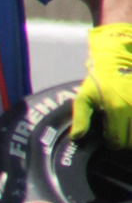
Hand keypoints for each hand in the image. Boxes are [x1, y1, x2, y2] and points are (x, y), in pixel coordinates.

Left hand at [72, 23, 131, 147]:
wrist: (119, 61)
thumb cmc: (99, 81)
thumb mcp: (84, 97)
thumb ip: (80, 118)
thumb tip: (76, 137)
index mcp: (117, 110)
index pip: (117, 141)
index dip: (111, 141)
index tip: (107, 134)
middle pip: (131, 141)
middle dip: (123, 139)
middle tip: (117, 130)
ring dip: (131, 132)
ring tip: (124, 124)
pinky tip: (130, 118)